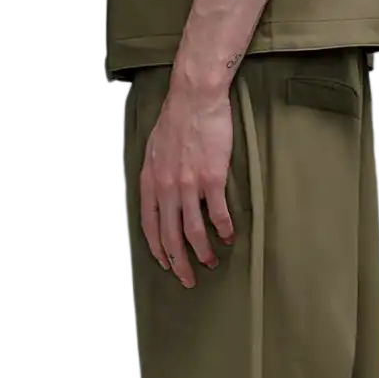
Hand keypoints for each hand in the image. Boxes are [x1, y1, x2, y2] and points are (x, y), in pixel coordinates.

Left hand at [140, 79, 235, 288]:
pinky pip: (218, 214)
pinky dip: (224, 229)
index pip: (149, 226)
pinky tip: (229, 236)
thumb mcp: (153, 150)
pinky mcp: (212, 178)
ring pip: (194, 232)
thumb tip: (158, 194)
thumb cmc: (176, 119)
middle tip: (188, 279)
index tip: (166, 263)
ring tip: (211, 263)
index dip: (158, 249)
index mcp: (150, 181)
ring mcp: (189, 184)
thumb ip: (155, 175)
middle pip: (170, 237)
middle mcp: (166, 187)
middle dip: (179, 264)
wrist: (195, 98)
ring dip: (203, 253)